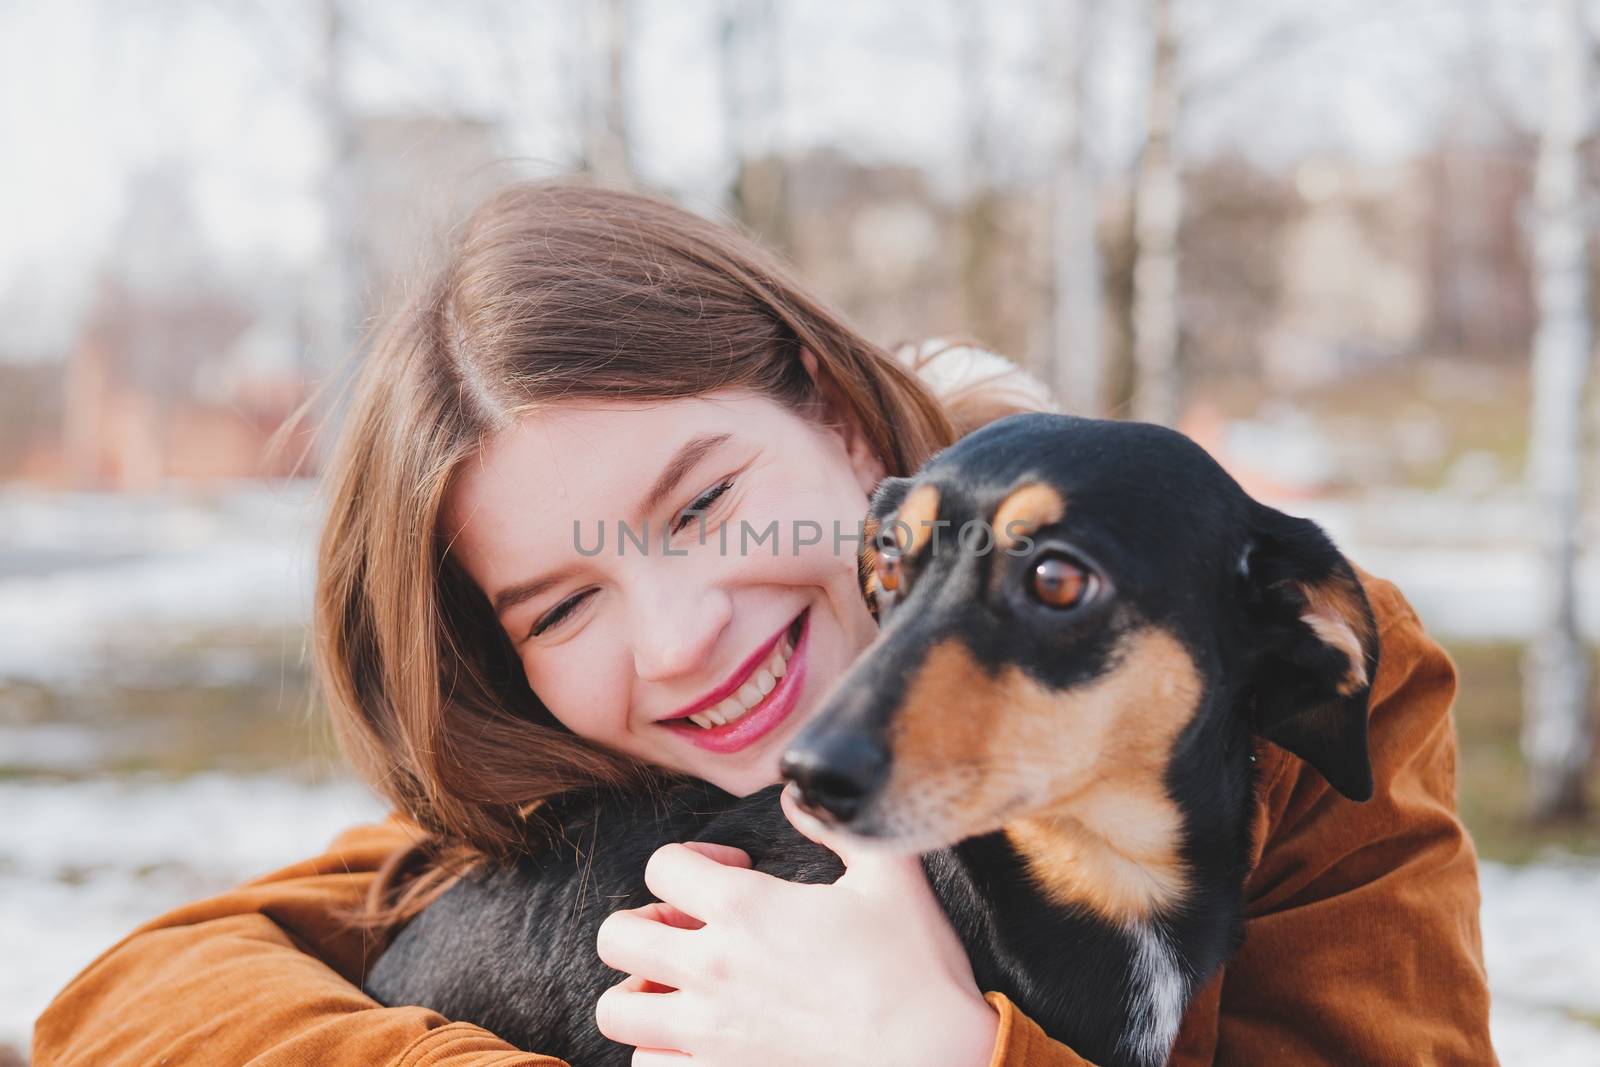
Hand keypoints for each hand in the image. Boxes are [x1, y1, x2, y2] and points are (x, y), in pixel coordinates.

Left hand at [593, 783, 999, 1066]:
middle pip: (617, 935)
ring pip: (617, 1009)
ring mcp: (709, 1034)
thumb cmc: (916, 968)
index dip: (692, 858)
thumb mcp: (890, 872)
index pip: (662, 865)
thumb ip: (836, 823)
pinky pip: (647, 1066)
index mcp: (746, 907)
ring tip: (680, 985)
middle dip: (646, 921)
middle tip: (690, 927)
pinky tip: (696, 1038)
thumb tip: (797, 792)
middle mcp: (713, 969)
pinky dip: (659, 1049)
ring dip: (641, 990)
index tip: (732, 872)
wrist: (937, 1062)